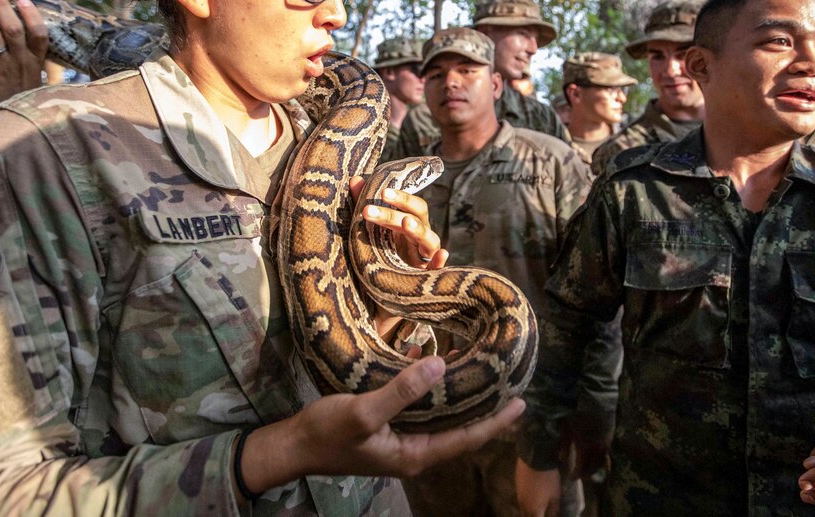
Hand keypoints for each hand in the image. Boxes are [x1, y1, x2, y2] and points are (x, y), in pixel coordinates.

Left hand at [0, 0, 48, 110]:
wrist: (14, 126)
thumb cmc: (23, 100)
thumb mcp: (35, 81)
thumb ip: (31, 60)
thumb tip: (27, 37)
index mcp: (35, 62)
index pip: (39, 35)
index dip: (32, 16)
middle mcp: (20, 62)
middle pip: (13, 29)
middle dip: (1, 6)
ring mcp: (1, 67)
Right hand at [240, 356, 524, 492]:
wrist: (292, 445)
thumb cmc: (326, 433)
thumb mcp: (364, 411)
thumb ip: (402, 391)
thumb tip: (441, 365)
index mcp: (415, 453)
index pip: (466, 439)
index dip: (495, 422)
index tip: (521, 402)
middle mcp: (414, 449)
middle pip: (459, 429)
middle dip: (484, 408)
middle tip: (508, 382)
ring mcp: (400, 438)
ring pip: (441, 417)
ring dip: (459, 395)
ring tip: (480, 369)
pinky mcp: (387, 426)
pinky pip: (420, 408)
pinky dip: (432, 389)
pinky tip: (434, 362)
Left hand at [348, 176, 448, 337]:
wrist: (377, 304)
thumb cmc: (377, 261)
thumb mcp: (369, 235)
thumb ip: (365, 207)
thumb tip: (355, 178)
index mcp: (408, 226)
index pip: (412, 205)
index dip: (401, 196)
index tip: (381, 191)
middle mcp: (419, 240)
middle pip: (417, 218)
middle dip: (395, 212)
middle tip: (369, 211)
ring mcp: (424, 259)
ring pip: (429, 240)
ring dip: (418, 230)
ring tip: (406, 223)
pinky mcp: (425, 280)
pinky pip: (438, 269)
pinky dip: (440, 261)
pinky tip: (441, 255)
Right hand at [515, 459, 560, 516]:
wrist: (535, 459)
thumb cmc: (548, 479)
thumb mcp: (556, 496)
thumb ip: (553, 510)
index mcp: (534, 510)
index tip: (547, 516)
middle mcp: (523, 505)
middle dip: (535, 516)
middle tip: (541, 513)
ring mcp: (518, 495)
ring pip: (523, 509)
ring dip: (529, 511)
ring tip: (537, 507)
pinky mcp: (517, 486)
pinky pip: (521, 499)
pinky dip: (526, 501)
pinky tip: (532, 496)